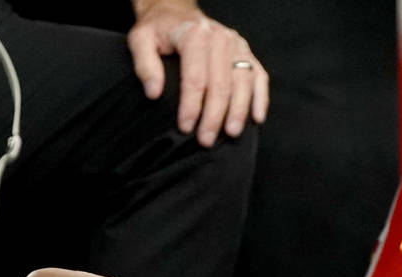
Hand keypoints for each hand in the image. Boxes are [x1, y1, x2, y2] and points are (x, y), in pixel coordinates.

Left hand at [128, 0, 268, 146]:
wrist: (178, 13)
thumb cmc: (159, 30)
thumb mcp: (141, 40)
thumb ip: (145, 65)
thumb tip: (154, 93)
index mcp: (195, 34)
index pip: (196, 77)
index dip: (191, 105)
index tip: (186, 127)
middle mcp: (221, 38)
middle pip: (221, 84)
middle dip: (214, 116)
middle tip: (206, 139)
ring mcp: (238, 46)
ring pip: (243, 83)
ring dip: (238, 111)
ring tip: (230, 133)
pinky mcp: (248, 54)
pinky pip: (259, 78)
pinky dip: (260, 99)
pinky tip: (256, 118)